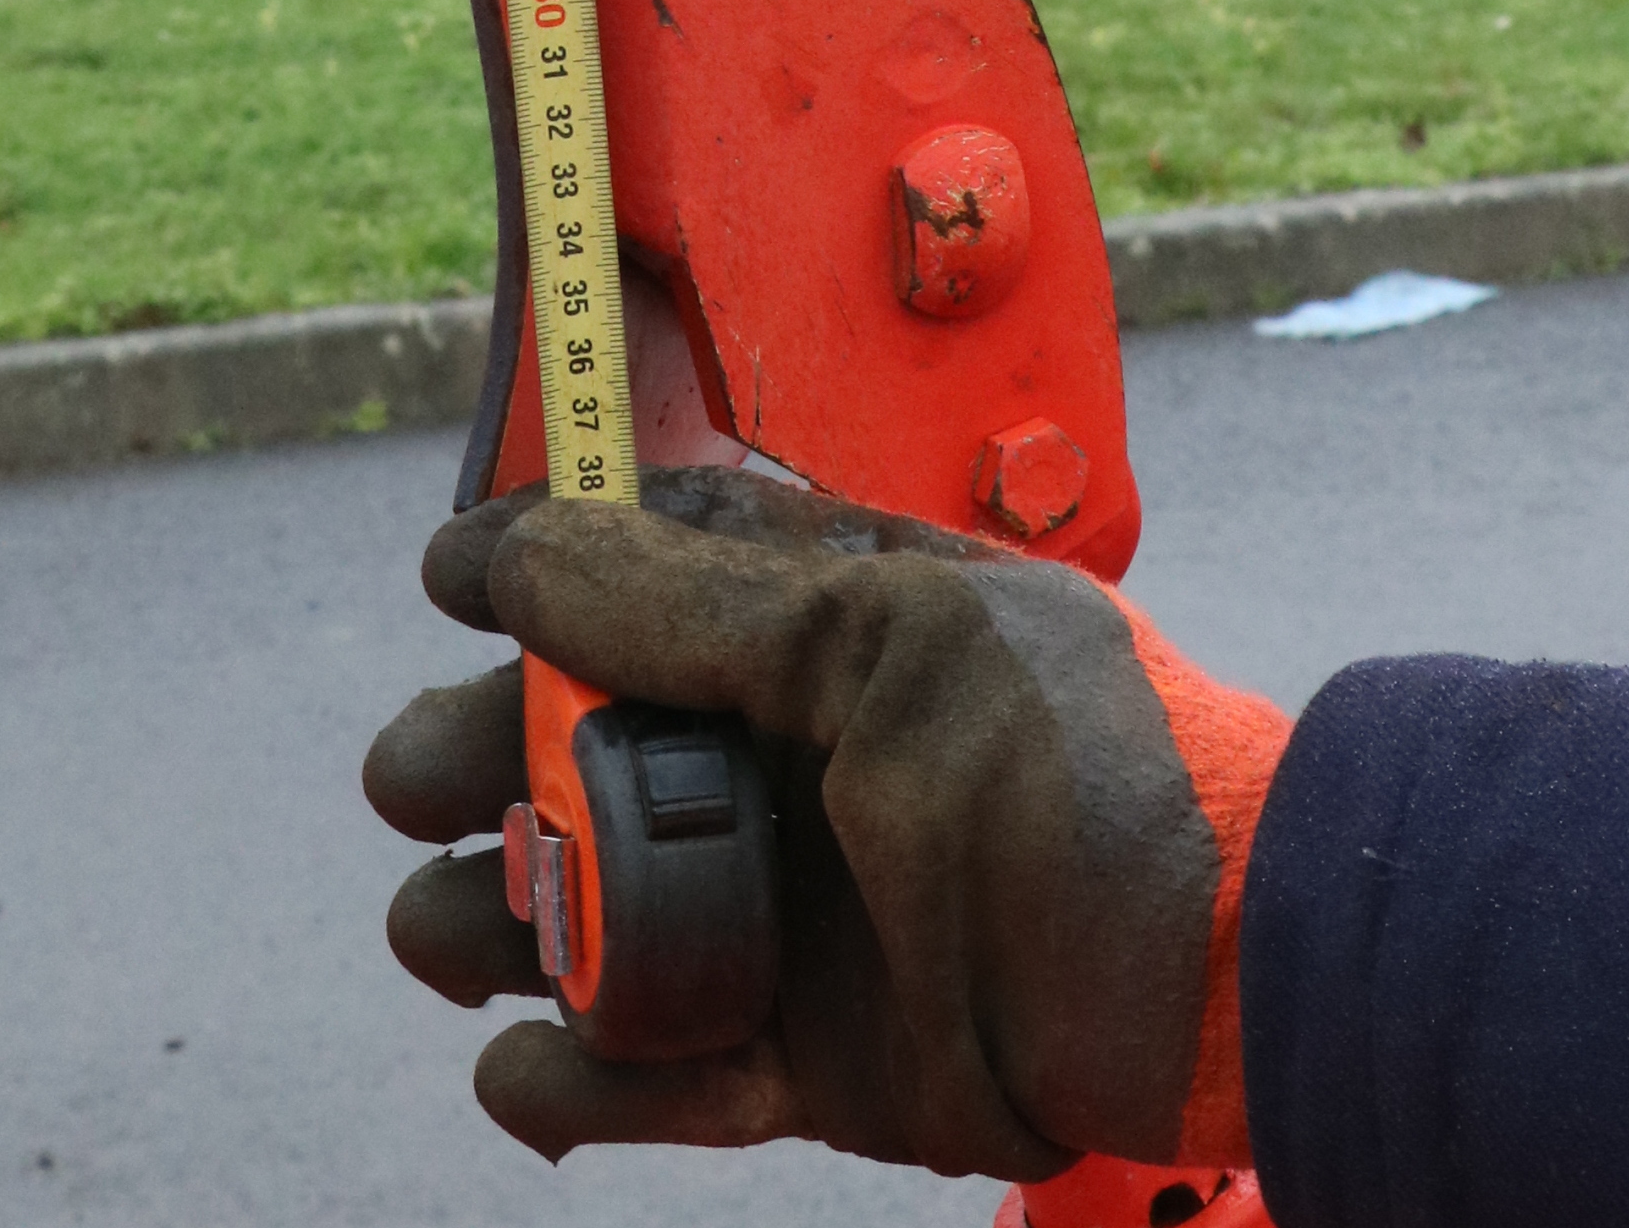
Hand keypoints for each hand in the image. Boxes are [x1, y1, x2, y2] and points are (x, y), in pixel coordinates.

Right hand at [361, 466, 1291, 1181]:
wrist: (1208, 980)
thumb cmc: (1078, 770)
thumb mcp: (890, 639)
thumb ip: (698, 601)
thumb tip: (512, 546)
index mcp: (818, 620)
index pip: (640, 565)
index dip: (534, 564)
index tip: (449, 576)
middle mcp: (779, 755)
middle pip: (567, 743)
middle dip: (471, 755)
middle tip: (421, 780)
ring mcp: (777, 909)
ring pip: (576, 910)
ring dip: (492, 921)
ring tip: (458, 932)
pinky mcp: (790, 1054)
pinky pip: (640, 1073)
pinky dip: (568, 1083)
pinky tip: (538, 1071)